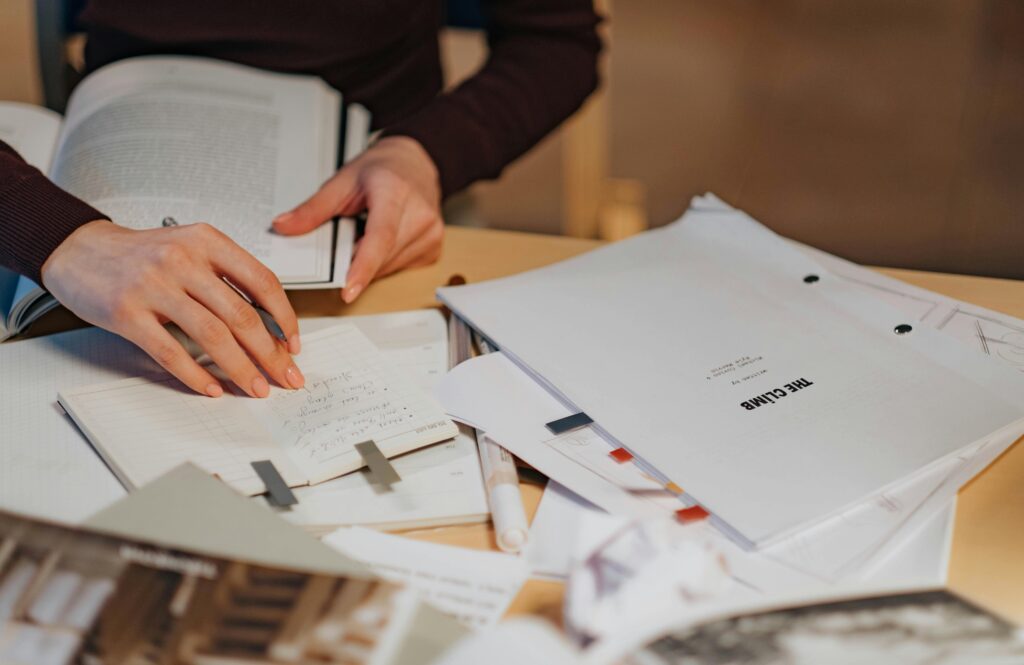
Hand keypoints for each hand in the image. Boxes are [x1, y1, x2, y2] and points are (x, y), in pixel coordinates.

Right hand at [41, 220, 303, 397]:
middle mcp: (183, 260)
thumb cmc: (142, 254)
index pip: (262, 281)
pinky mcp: (127, 313)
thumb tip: (270, 326)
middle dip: (271, 353)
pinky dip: (195, 374)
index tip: (294, 344)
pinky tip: (212, 388)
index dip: (285, 317)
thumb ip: (227, 278)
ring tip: (256, 387)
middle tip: (286, 376)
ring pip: (212, 335)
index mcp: (207, 241)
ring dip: (240, 368)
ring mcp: (154, 286)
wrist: (81, 250)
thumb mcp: (191, 248)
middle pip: (241, 315)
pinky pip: (170, 351)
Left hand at [272, 136, 443, 302]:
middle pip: (381, 256)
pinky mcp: (434, 249)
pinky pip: (400, 268)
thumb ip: (313, 208)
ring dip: (370, 261)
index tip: (347, 290)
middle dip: (355, 259)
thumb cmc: (382, 169)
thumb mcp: (343, 181)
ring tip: (367, 231)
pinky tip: (383, 239)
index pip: (380, 237)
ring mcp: (431, 234)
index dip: (363, 266)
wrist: (416, 162)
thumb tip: (283, 227)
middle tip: (347, 237)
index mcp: (395, 193)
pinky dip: (384, 261)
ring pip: (389, 267)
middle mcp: (420, 215)